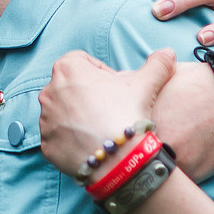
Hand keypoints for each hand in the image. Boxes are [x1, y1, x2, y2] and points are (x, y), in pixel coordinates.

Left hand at [38, 48, 175, 179]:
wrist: (118, 159)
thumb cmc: (127, 114)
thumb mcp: (147, 83)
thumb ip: (157, 64)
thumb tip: (168, 54)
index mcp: (67, 69)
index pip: (83, 62)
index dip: (102, 74)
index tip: (116, 89)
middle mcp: (49, 91)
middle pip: (71, 87)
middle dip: (88, 96)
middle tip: (111, 110)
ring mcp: (45, 120)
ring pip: (63, 113)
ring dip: (78, 117)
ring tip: (102, 128)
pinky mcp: (46, 144)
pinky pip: (59, 138)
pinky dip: (72, 140)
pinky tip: (92, 144)